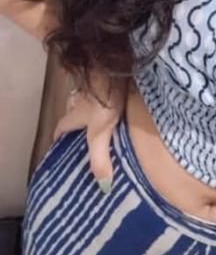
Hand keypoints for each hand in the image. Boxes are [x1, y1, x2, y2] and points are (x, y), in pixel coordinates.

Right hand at [53, 71, 128, 193]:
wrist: (117, 68)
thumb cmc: (105, 100)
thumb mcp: (101, 132)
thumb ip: (99, 157)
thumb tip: (102, 185)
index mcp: (74, 113)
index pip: (60, 128)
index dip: (59, 137)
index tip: (60, 146)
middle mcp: (79, 99)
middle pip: (72, 113)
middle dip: (75, 123)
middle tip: (82, 135)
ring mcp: (93, 88)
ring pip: (87, 101)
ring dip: (91, 109)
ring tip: (99, 121)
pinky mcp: (108, 79)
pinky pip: (103, 92)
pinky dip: (106, 98)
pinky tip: (117, 102)